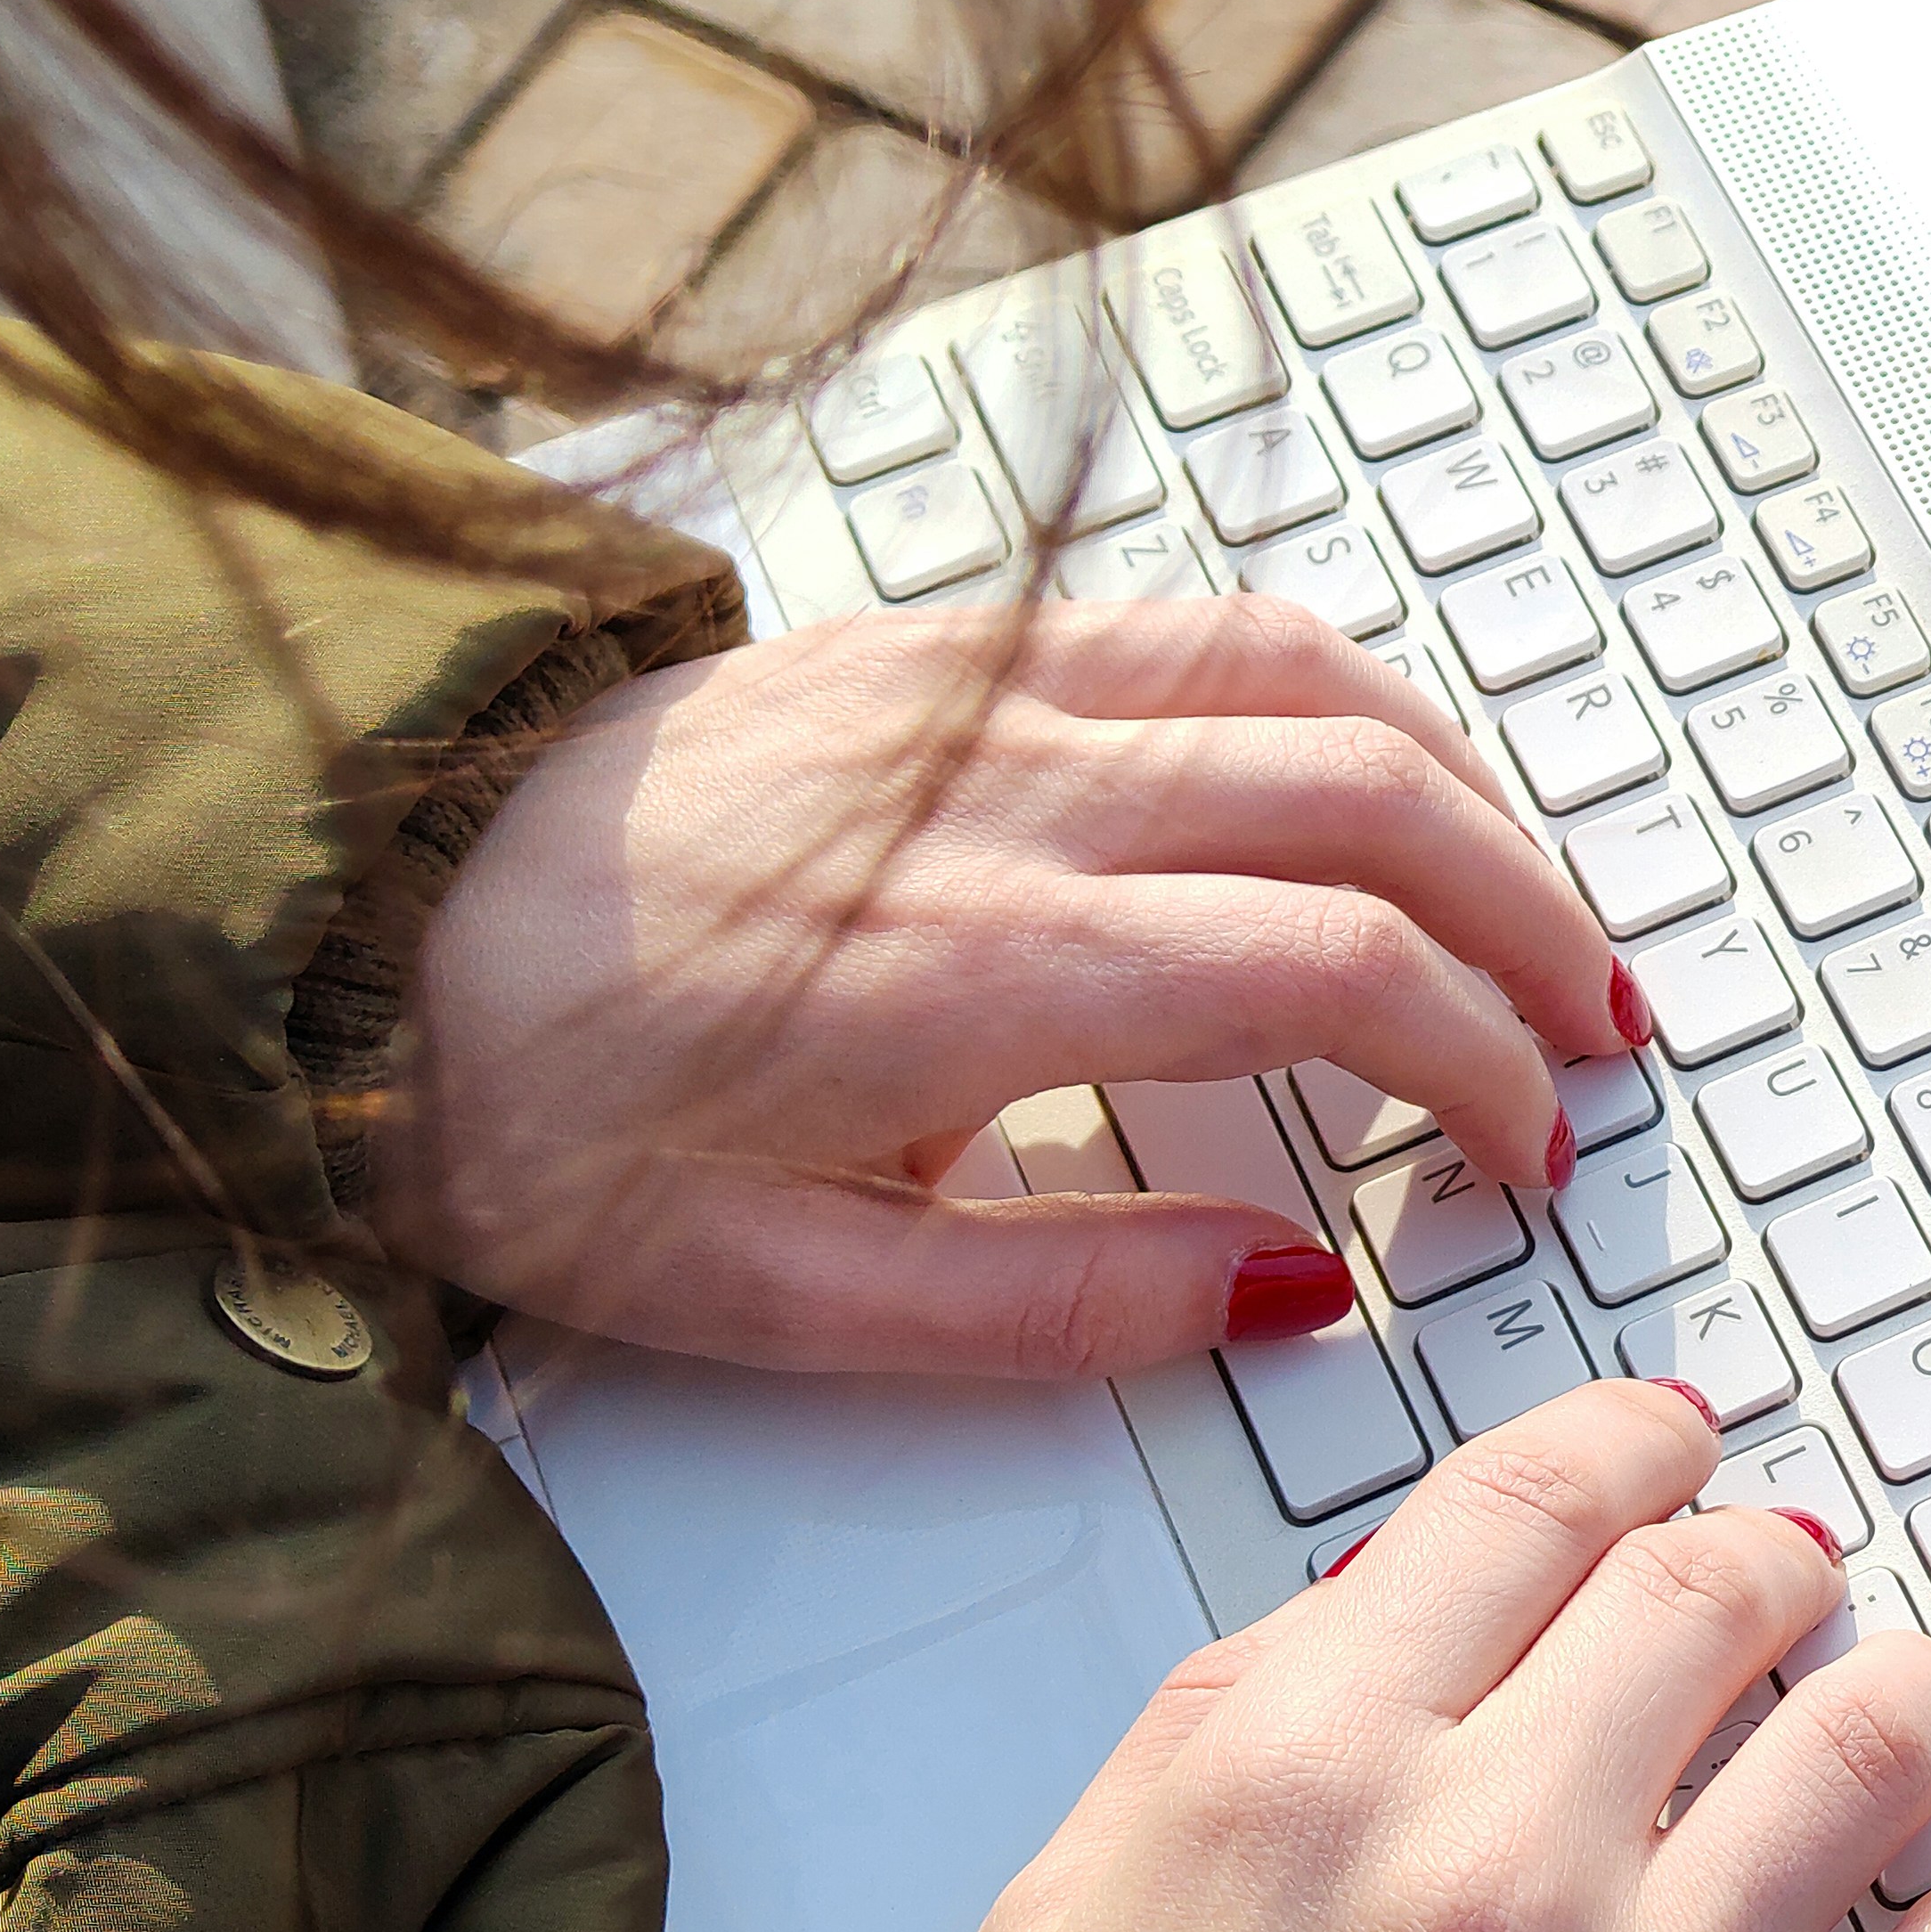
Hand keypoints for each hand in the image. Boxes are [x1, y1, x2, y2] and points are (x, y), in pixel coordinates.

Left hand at [374, 596, 1633, 1374]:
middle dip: (1535, 925)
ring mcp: (976, 683)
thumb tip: (1285, 1291)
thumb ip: (1053, 1306)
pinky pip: (1211, 625)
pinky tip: (1380, 784)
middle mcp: (1001, 790)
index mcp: (973, 966)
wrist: (335, 914)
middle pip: (1380, 801)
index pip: (1336, 974)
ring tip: (1533, 914)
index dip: (1480, 1066)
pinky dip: (1350, 699)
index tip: (1519, 1158)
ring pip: (1323, 680)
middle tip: (1595, 1041)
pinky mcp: (938, 636)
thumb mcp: (763, 1298)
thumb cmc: (513, 1109)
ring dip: (1472, 797)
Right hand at [928, 1382, 1930, 1931]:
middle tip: (1776, 1579)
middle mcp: (1491, 1868)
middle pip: (1716, 1598)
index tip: (1669, 1446)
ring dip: (1904, 1692)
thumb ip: (1247, 1722)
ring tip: (1899, 1701)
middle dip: (1762, 1563)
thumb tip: (1410, 1605)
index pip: (1533, 1507)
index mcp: (1304, 1773)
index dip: (1627, 1444)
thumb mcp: (1073, 1904)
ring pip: (1874, 1747)